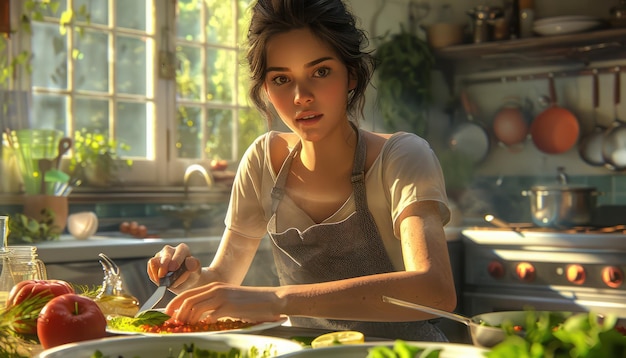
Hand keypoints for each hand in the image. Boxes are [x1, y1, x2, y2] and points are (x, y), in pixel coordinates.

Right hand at [147, 243, 201, 288]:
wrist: (185, 281)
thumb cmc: (191, 275)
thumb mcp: (196, 272)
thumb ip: (194, 266)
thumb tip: (190, 261)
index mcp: (183, 249)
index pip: (179, 251)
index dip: (176, 259)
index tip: (174, 268)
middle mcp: (170, 250)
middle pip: (165, 255)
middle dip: (164, 266)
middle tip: (164, 276)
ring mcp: (160, 256)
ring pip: (154, 261)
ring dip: (157, 273)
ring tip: (163, 281)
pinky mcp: (153, 263)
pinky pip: (149, 268)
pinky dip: (153, 275)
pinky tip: (160, 281)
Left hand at [164, 282, 282, 323]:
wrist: (270, 299)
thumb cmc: (250, 302)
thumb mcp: (229, 299)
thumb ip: (214, 304)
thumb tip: (198, 317)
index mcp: (214, 286)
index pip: (188, 294)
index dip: (174, 304)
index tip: (168, 315)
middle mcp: (216, 289)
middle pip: (187, 300)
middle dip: (176, 313)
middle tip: (173, 324)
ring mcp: (222, 297)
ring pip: (195, 307)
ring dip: (187, 319)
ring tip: (186, 327)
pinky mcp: (229, 307)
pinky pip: (210, 316)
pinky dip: (203, 323)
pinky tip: (203, 328)